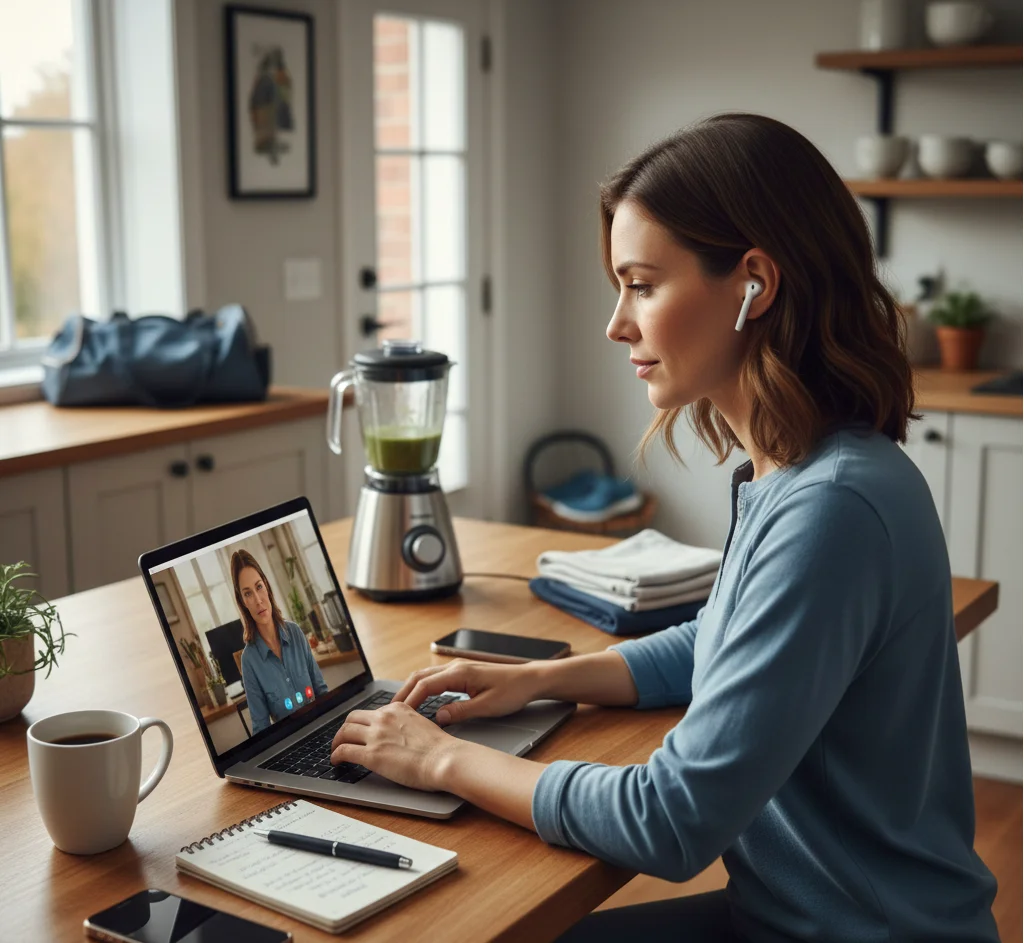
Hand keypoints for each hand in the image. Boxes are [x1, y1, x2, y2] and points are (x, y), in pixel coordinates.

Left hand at [329, 703, 459, 791]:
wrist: (443, 759)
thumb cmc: (438, 748)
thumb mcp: (420, 724)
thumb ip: (405, 724)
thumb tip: (397, 735)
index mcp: (397, 709)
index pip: (371, 712)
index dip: (361, 723)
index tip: (359, 731)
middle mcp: (384, 718)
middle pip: (352, 718)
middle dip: (345, 729)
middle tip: (343, 739)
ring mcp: (376, 735)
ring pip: (344, 732)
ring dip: (336, 742)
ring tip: (336, 751)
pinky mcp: (371, 755)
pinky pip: (344, 751)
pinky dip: (336, 756)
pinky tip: (336, 761)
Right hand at [394, 660, 542, 724]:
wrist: (530, 679)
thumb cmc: (513, 691)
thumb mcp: (487, 706)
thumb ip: (460, 711)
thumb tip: (437, 717)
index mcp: (459, 673)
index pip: (425, 685)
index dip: (409, 700)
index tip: (398, 715)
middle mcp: (455, 667)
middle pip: (419, 677)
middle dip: (403, 693)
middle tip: (390, 711)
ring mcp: (458, 668)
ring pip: (426, 676)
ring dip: (412, 689)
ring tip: (401, 708)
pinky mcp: (462, 673)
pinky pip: (436, 678)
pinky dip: (423, 688)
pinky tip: (421, 701)